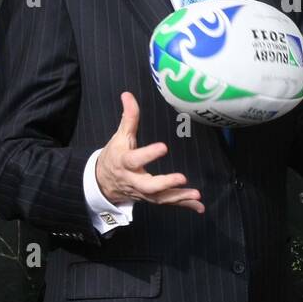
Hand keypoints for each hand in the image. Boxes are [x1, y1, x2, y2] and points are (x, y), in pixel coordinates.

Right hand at [95, 92, 204, 212]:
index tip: (163, 147)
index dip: (148, 154)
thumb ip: (128, 117)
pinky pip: (168, 203)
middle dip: (165, 183)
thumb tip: (128, 94)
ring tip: (196, 196)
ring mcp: (143, 192)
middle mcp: (133, 180)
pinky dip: (184, 205)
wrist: (103, 182)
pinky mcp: (151, 198)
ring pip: (160, 198)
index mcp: (125, 162)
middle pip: (148, 186)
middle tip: (182, 178)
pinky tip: (199, 206)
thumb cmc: (114, 155)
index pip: (135, 159)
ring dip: (179, 197)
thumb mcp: (119, 136)